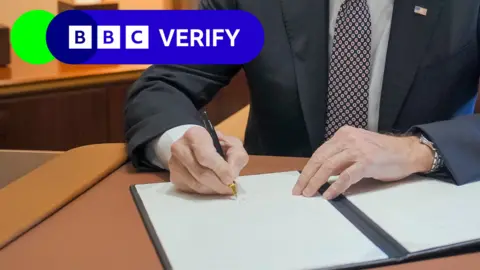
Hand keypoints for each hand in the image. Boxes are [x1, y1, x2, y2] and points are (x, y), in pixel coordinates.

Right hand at [168, 126, 248, 194]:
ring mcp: (174, 163)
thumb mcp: (231, 144)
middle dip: (219, 183)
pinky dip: (205, 192)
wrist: (195, 146)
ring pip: (196, 184)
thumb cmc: (215, 144)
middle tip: (230, 188)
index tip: (231, 178)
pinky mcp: (174, 177)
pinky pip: (191, 190)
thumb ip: (236, 156)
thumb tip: (231, 173)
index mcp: (194, 135)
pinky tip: (212, 188)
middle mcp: (180, 148)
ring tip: (223, 188)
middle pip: (201, 173)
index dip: (220, 169)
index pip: (205, 156)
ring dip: (213, 190)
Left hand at [293, 126, 433, 199]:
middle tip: (298, 191)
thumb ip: (340, 158)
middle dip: (307, 177)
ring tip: (309, 194)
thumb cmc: (383, 153)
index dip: (307, 169)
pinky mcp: (367, 162)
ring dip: (316, 182)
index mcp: (343, 135)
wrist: (408, 152)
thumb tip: (321, 174)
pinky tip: (328, 194)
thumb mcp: (357, 149)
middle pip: (320, 159)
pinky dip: (335, 186)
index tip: (299, 183)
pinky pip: (346, 176)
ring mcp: (357, 150)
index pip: (319, 153)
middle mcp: (348, 139)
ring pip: (329, 166)